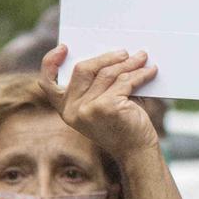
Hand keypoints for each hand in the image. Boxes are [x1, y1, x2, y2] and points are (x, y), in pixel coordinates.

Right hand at [40, 46, 159, 163]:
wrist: (136, 150)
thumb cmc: (120, 124)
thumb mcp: (101, 105)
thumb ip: (97, 85)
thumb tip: (111, 54)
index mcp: (66, 109)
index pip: (48, 83)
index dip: (50, 63)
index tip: (63, 48)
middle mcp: (72, 110)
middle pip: (83, 69)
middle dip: (106, 57)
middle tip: (124, 53)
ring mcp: (87, 109)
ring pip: (107, 73)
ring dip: (128, 63)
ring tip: (142, 58)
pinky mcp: (106, 107)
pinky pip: (125, 81)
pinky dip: (140, 74)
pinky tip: (150, 71)